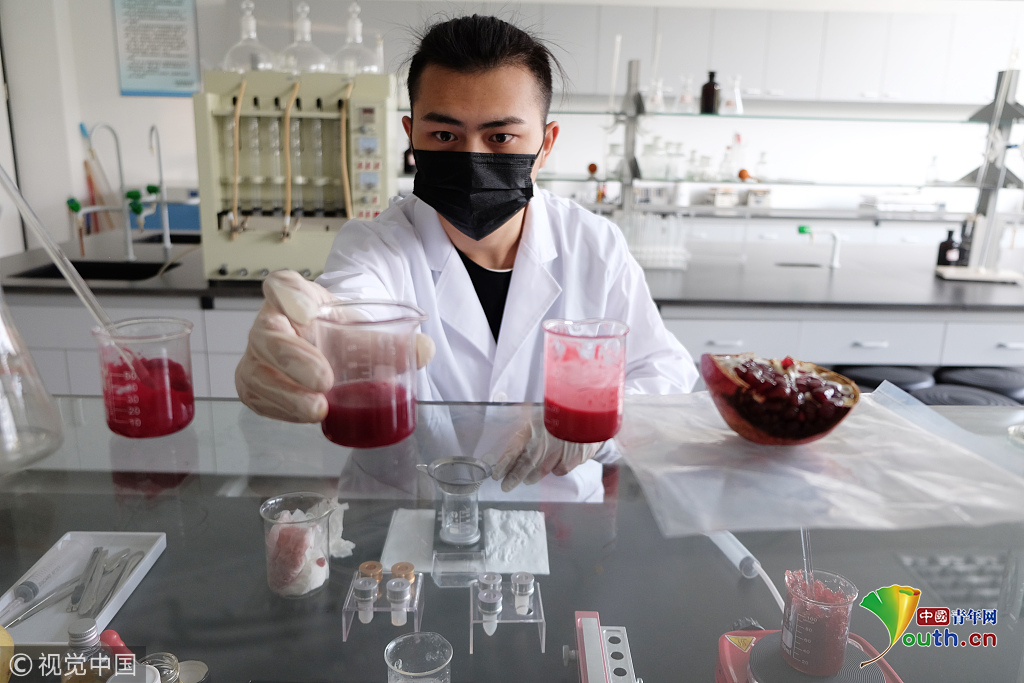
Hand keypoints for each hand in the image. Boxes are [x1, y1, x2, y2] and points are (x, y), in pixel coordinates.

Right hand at [235, 270, 434, 422]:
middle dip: (294, 359)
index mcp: (295, 296)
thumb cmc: (341, 333)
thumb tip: (424, 350)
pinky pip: (258, 398)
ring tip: (319, 409)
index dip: (289, 296)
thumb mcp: (366, 329)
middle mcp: (271, 321)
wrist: (328, 349)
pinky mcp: (256, 382)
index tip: (309, 312)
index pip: (281, 285)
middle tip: (325, 380)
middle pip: (267, 334)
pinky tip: (307, 416)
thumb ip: (396, 340)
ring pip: (255, 372)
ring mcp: (259, 355)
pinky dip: (283, 410)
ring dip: (287, 395)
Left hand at [490, 419, 601, 491]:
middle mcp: (546, 441)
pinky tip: (554, 466)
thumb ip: (524, 417)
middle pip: (526, 465)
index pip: (513, 450)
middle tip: (506, 486)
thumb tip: (507, 418)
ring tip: (527, 480)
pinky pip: (560, 470)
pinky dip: (555, 470)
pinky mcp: (575, 457)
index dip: (504, 464)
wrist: (592, 409)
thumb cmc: (563, 409)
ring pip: (541, 471)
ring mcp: (561, 451)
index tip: (496, 474)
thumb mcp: (539, 410)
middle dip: (514, 477)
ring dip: (531, 476)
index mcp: (534, 426)